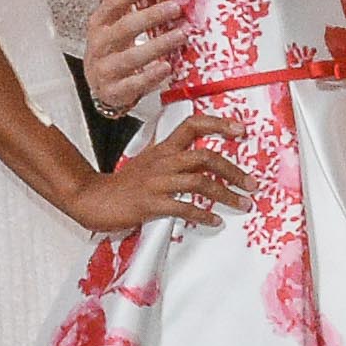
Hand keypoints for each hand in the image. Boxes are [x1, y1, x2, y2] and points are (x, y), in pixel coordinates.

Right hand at [67, 115, 252, 234]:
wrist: (93, 199)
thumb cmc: (125, 184)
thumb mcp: (148, 162)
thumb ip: (172, 157)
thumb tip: (201, 159)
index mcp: (163, 148)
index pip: (192, 125)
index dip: (218, 124)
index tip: (241, 131)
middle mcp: (162, 161)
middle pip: (204, 156)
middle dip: (233, 170)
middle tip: (252, 184)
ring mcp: (156, 182)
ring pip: (199, 181)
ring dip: (226, 194)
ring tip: (243, 205)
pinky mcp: (150, 203)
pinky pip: (183, 207)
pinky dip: (203, 214)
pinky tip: (215, 221)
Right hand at [81, 0, 184, 118]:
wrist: (100, 84)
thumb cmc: (110, 41)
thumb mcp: (109, 11)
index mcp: (99, 21)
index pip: (112, 1)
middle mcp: (99, 44)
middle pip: (123, 28)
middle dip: (150, 17)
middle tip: (176, 7)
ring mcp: (105, 69)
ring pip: (130, 58)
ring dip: (157, 46)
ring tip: (181, 35)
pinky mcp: (115, 91)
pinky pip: (133, 85)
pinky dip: (150, 77)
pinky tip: (167, 68)